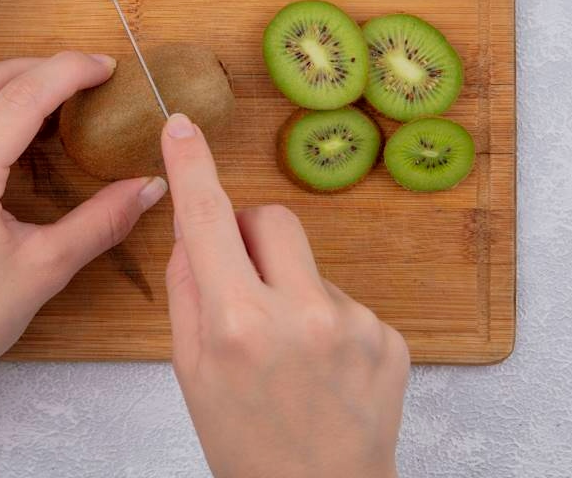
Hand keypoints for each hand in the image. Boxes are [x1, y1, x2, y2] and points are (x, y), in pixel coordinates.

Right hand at [161, 113, 409, 477]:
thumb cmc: (244, 446)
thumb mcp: (189, 372)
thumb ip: (186, 292)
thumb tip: (191, 232)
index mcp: (236, 324)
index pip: (207, 220)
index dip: (191, 166)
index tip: (181, 126)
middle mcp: (300, 316)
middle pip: (270, 220)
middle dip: (248, 236)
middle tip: (240, 283)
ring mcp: (354, 325)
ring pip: (307, 263)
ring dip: (289, 286)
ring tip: (289, 351)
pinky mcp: (390, 338)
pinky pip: (344, 298)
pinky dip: (326, 320)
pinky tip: (323, 369)